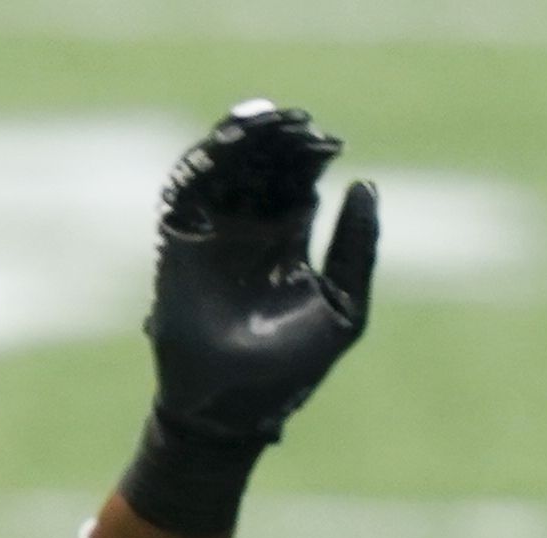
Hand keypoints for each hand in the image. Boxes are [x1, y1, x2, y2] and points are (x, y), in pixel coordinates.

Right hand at [119, 102, 378, 534]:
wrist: (233, 409)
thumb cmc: (294, 369)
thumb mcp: (343, 306)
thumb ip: (357, 248)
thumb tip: (366, 184)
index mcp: (291, 239)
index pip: (300, 178)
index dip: (311, 153)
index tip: (327, 138)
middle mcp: (251, 229)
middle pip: (263, 164)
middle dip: (277, 138)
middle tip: (295, 120)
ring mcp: (214, 232)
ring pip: (227, 167)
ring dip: (242, 138)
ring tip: (264, 119)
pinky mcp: (179, 241)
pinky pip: (188, 189)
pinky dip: (204, 160)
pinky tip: (227, 142)